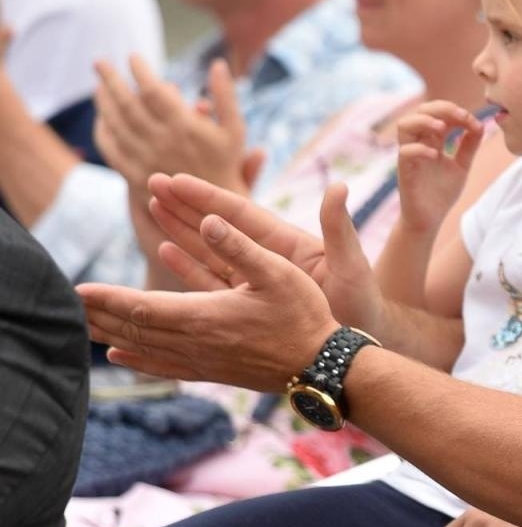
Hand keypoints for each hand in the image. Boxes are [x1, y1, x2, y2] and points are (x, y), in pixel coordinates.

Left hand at [77, 211, 339, 389]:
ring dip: (110, 336)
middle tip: (68, 305)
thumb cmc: (305, 316)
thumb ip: (240, 245)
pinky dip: (136, 361)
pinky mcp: (212, 372)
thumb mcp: (280, 272)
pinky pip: (163, 368)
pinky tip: (120, 358)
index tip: (79, 289)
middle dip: (100, 315)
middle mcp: (196, 343)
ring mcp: (203, 361)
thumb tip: (208, 218)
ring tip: (82, 328)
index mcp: (206, 316)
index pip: (142, 306)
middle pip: (134, 329)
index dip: (108, 297)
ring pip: (144, 350)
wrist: (321, 367)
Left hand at [95, 57, 254, 194]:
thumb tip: (218, 64)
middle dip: (111, 79)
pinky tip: (102, 118)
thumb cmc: (227, 164)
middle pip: (127, 103)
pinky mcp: (134, 175)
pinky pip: (110, 148)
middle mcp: (161, 140)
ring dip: (103, 101)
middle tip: (100, 62)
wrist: (214, 207)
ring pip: (115, 124)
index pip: (154, 90)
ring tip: (98, 85)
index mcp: (185, 126)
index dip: (140, 71)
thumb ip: (225, 95)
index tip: (134, 57)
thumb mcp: (235, 129)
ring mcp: (144, 158)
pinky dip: (103, 130)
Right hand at [147, 174, 385, 333]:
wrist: (356, 347)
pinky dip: (189, 266)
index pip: (242, 214)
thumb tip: (338, 187)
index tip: (178, 179)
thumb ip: (338, 228)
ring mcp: (257, 281)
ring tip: (153, 206)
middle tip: (153, 182)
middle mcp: (269, 258)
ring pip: (211, 250)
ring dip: (182, 229)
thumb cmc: (362, 303)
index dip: (209, 197)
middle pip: (220, 227)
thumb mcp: (350, 265)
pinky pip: (213, 282)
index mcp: (289, 244)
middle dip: (188, 204)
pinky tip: (167, 250)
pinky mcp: (250, 304)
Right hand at [396, 101, 482, 235]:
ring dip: (424, 122)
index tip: (474, 121)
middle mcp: (418, 143)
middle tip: (461, 115)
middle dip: (441, 108)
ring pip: (404, 125)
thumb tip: (481, 124)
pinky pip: (405, 153)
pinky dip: (420, 149)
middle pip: (420, 111)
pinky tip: (436, 155)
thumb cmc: (442, 192)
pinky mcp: (404, 172)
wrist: (430, 219)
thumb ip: (469, 146)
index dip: (455, 111)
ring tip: (443, 129)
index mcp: (432, 140)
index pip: (438, 113)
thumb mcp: (462, 165)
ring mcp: (410, 157)